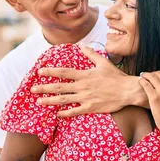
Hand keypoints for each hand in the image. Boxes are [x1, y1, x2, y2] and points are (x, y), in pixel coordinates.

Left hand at [31, 46, 147, 116]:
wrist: (127, 91)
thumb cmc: (116, 77)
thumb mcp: (103, 62)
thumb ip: (91, 54)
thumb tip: (82, 46)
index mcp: (84, 74)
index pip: (63, 72)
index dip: (50, 72)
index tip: (39, 72)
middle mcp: (82, 86)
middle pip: (59, 87)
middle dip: (44, 88)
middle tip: (32, 89)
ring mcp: (86, 98)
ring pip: (64, 99)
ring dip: (50, 101)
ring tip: (39, 102)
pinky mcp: (91, 107)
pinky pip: (75, 111)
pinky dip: (65, 113)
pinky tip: (57, 114)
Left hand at [139, 71, 159, 134]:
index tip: (155, 76)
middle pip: (159, 74)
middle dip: (152, 74)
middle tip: (147, 75)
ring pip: (152, 77)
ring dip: (146, 75)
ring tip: (142, 76)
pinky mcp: (154, 97)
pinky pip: (146, 84)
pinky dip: (142, 81)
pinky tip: (140, 81)